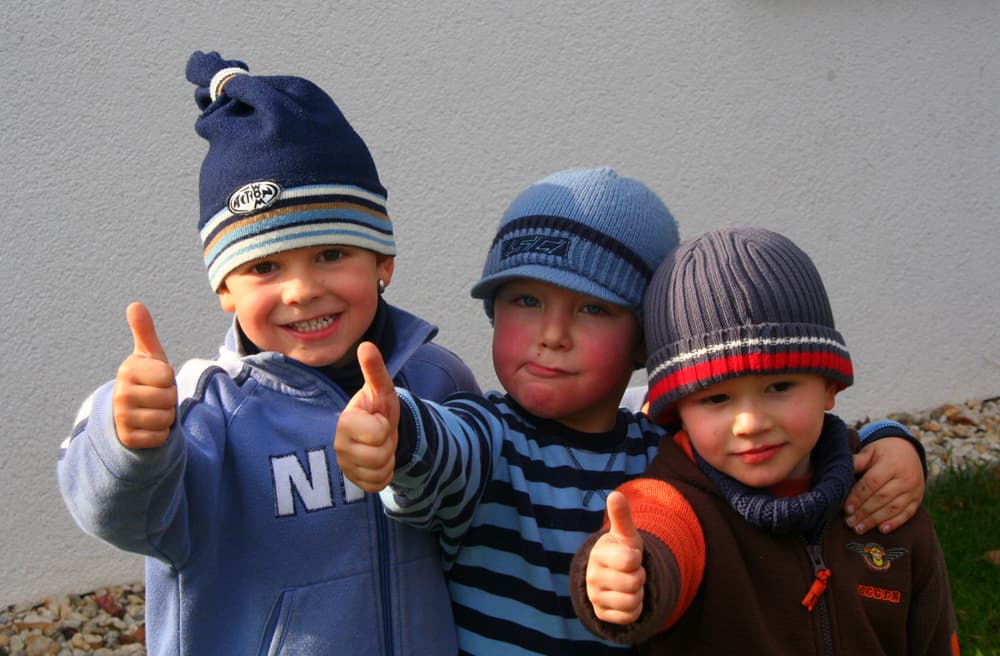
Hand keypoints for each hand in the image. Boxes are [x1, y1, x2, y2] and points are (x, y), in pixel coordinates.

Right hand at [112, 302, 176, 448]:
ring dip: (166, 417)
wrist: (131, 413)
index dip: (169, 380)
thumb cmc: (147, 379)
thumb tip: (135, 304)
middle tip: (156, 397)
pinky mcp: (128, 439)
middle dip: (169, 399)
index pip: (167, 377)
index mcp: (128, 370)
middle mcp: (120, 393)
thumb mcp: (149, 356)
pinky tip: (149, 426)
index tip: (157, 380)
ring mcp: (121, 418)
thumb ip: (144, 331)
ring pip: (165, 418)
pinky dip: (161, 434)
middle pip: (168, 398)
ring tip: (153, 410)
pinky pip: (160, 436)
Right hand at [333, 341, 398, 491]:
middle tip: (381, 435)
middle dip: (388, 445)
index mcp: (345, 422)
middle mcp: (339, 446)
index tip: (378, 419)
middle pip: (378, 456)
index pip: (377, 433)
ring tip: (380, 446)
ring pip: (378, 472)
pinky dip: (384, 475)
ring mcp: (345, 466)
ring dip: (387, 460)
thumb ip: (374, 370)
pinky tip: (379, 462)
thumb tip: (366, 345)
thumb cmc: (379, 408)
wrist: (381, 431)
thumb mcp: (381, 389)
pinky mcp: (354, 481)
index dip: (385, 426)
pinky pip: (377, 485)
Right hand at [586, 491, 645, 624]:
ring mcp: (595, 597)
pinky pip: (630, 616)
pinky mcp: (601, 614)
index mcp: (598, 554)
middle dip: (639, 576)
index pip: (631, 560)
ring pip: (633, 601)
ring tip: (628, 584)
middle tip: (630, 571)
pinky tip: (626, 598)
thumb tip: (615, 494)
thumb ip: (621, 516)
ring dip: (638, 593)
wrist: (611, 575)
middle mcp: (592, 576)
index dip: (637, 558)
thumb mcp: (625, 534)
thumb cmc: (621, 551)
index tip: (630, 555)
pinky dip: (635, 609)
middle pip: (634, 582)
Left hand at [845, 437, 924, 533]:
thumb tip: (840, 470)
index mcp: (891, 464)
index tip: (846, 508)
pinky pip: (907, 514)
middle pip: (882, 498)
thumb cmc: (883, 452)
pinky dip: (895, 523)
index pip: (872, 483)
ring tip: (859, 528)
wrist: (909, 450)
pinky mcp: (917, 499)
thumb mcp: (871, 451)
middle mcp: (905, 478)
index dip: (858, 496)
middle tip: (849, 522)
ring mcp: (914, 490)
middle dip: (864, 512)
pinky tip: (881, 530)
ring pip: (894, 508)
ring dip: (875, 520)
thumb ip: (857, 461)